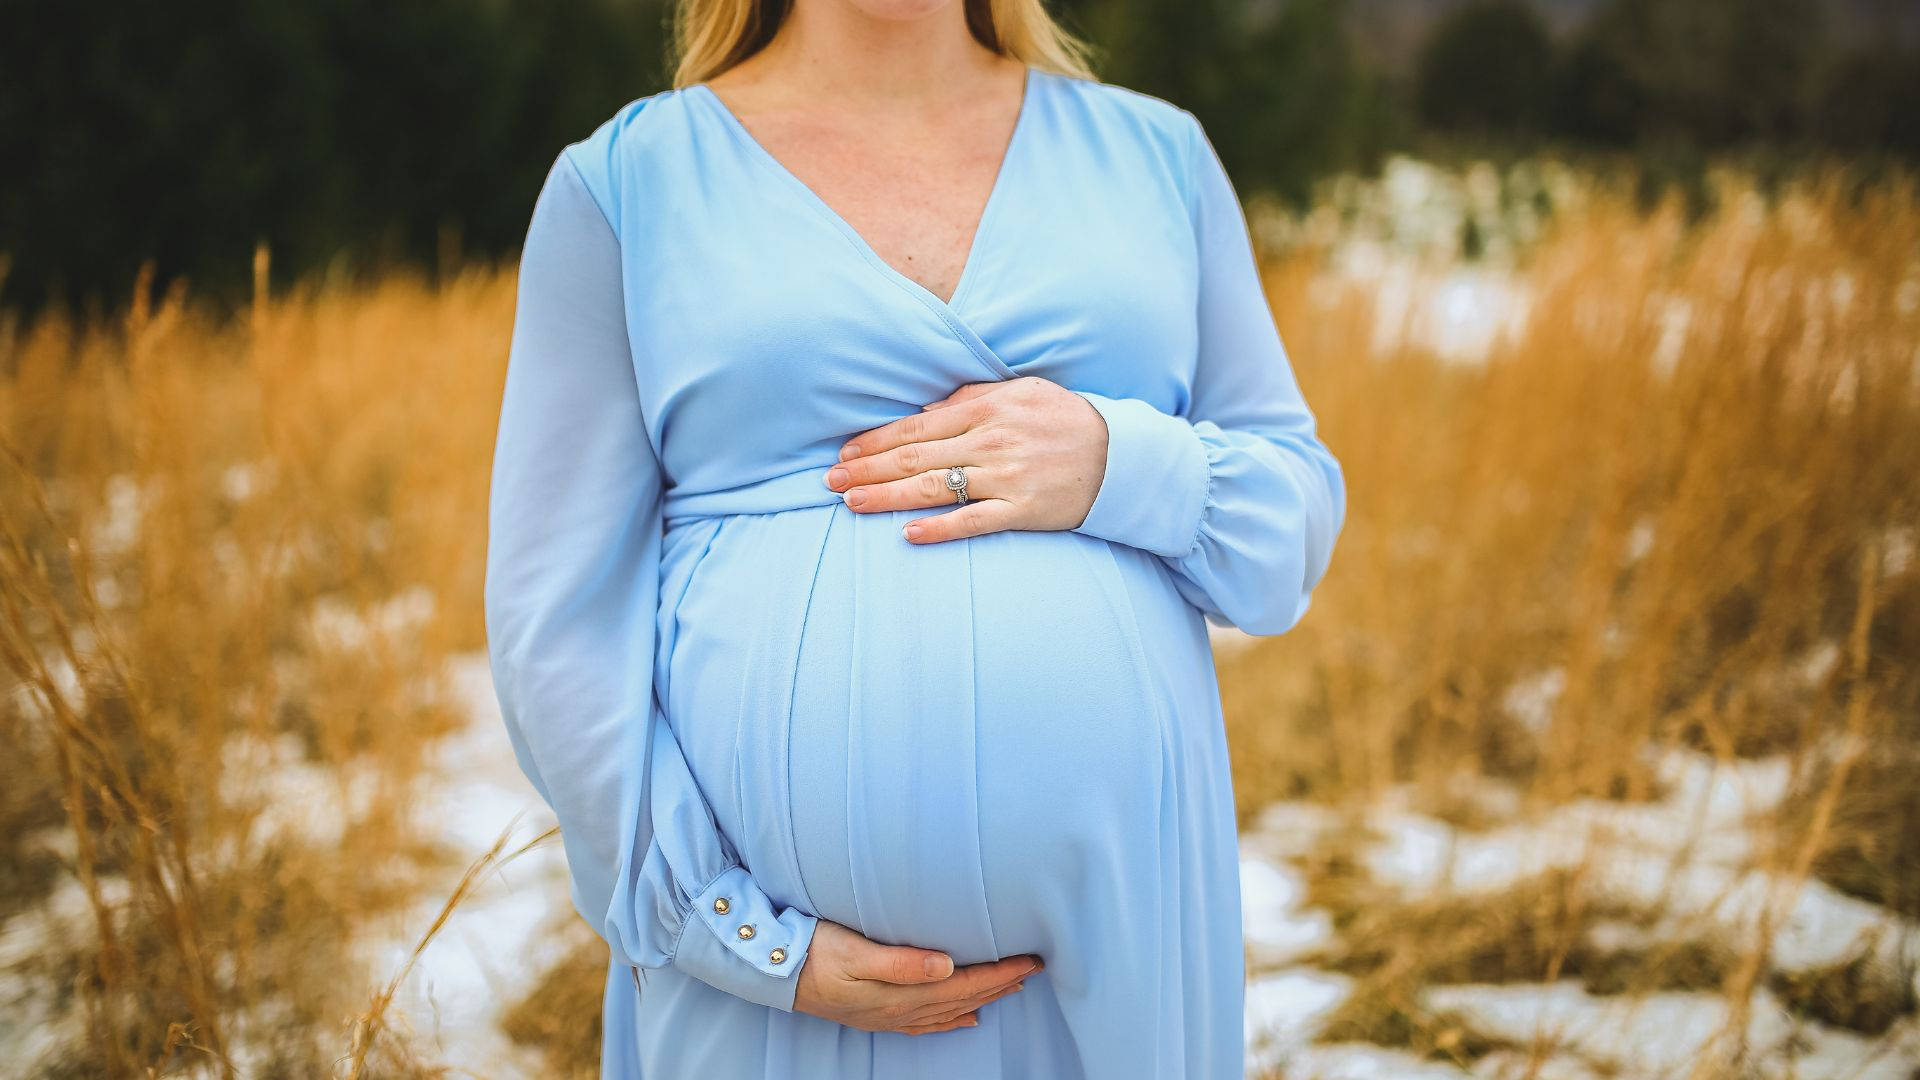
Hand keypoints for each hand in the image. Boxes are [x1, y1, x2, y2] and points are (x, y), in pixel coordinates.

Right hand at [792, 920, 1043, 1034]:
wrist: (774, 973)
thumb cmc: (814, 953)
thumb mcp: (855, 951)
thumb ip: (902, 961)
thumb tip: (947, 966)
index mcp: (901, 992)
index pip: (963, 983)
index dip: (999, 973)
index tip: (1030, 961)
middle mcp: (900, 1008)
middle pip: (963, 998)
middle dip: (1000, 985)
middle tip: (1033, 970)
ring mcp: (889, 1014)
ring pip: (949, 1010)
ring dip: (982, 999)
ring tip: (1011, 989)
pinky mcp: (877, 1013)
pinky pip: (926, 1022)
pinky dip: (951, 1020)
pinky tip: (966, 1019)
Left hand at [823, 376, 1107, 544]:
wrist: (1121, 456)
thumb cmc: (1067, 420)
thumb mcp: (1022, 392)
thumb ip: (973, 398)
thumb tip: (928, 410)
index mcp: (986, 410)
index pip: (916, 427)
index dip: (875, 441)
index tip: (844, 453)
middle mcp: (990, 442)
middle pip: (915, 458)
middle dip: (868, 470)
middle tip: (830, 481)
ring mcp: (1006, 479)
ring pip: (934, 488)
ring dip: (888, 496)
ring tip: (852, 503)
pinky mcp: (1023, 511)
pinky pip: (973, 522)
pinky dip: (940, 528)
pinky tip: (907, 533)